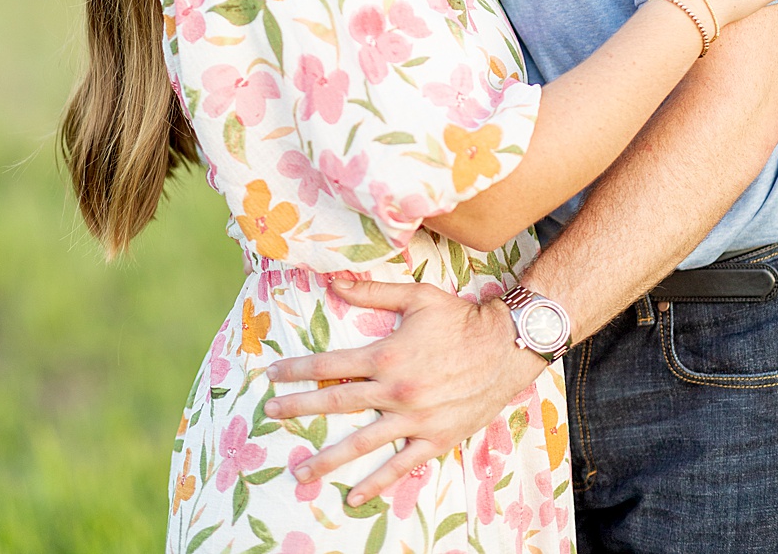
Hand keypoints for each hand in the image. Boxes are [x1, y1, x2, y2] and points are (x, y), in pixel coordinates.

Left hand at [260, 279, 545, 504]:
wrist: (508, 347)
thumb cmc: (461, 319)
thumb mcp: (416, 297)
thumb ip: (373, 292)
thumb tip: (334, 281)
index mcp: (385, 356)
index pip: (329, 365)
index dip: (297, 370)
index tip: (271, 375)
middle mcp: (395, 391)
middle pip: (336, 402)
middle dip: (299, 408)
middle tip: (269, 414)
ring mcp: (415, 419)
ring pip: (362, 443)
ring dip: (328, 458)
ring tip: (300, 471)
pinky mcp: (436, 439)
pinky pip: (401, 466)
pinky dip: (377, 483)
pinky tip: (354, 496)